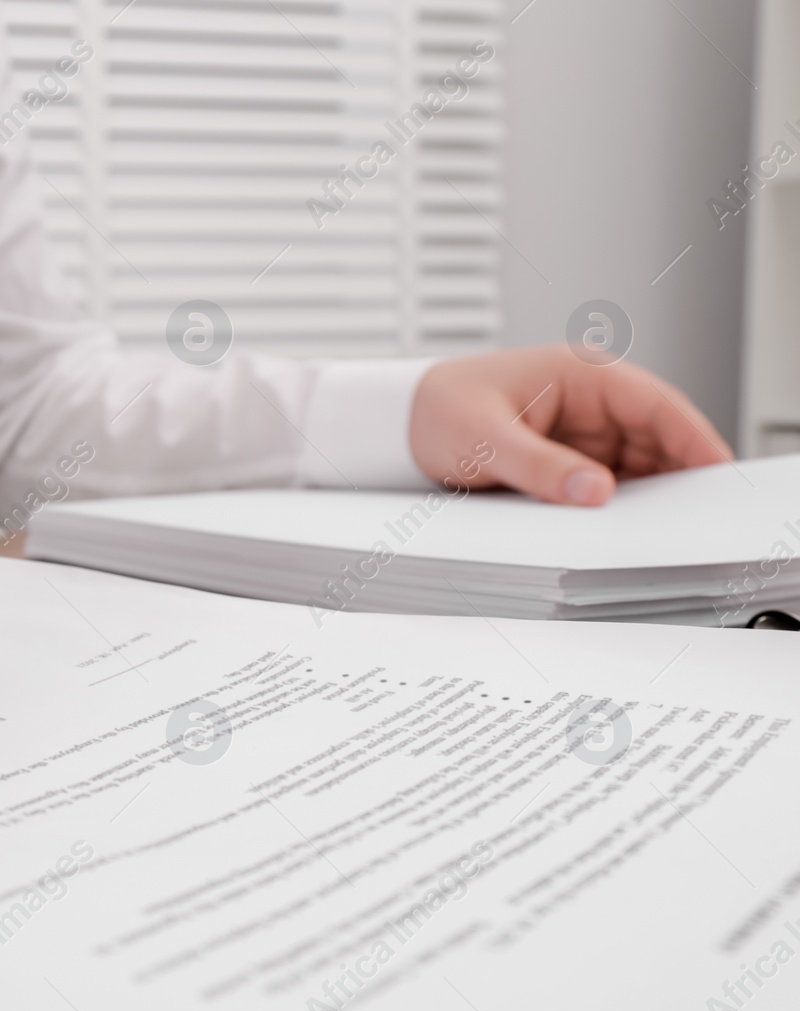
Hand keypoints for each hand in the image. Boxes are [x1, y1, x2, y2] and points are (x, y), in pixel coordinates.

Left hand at [409, 346, 732, 504]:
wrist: (396, 424)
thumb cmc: (436, 410)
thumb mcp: (485, 441)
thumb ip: (540, 468)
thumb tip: (596, 491)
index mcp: (580, 374)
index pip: (657, 404)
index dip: (694, 437)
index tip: (718, 471)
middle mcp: (588, 401)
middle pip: (655, 440)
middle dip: (674, 476)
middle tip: (692, 519)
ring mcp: (579, 432)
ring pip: (633, 467)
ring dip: (643, 496)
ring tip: (654, 531)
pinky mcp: (565, 461)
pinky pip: (603, 484)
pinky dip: (612, 505)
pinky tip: (616, 529)